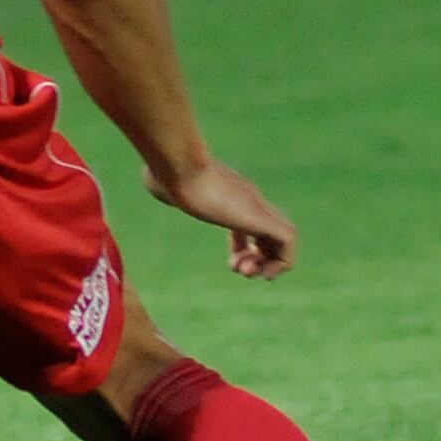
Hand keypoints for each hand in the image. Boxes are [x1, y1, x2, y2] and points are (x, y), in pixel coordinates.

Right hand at [147, 158, 298, 280]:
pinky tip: (261, 273)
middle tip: (239, 270)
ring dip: (270, 265)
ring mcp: (257, 207)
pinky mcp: (261, 217)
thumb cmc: (165, 174)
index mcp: (229, 194)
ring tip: (247, 274)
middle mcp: (249, 199)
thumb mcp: (162, 182)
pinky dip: (281, 263)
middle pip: (271, 232)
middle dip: (260, 259)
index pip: (249, 222)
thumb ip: (162, 185)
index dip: (244, 246)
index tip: (232, 261)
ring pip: (285, 239)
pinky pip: (289, 243)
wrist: (179, 166)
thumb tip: (151, 180)